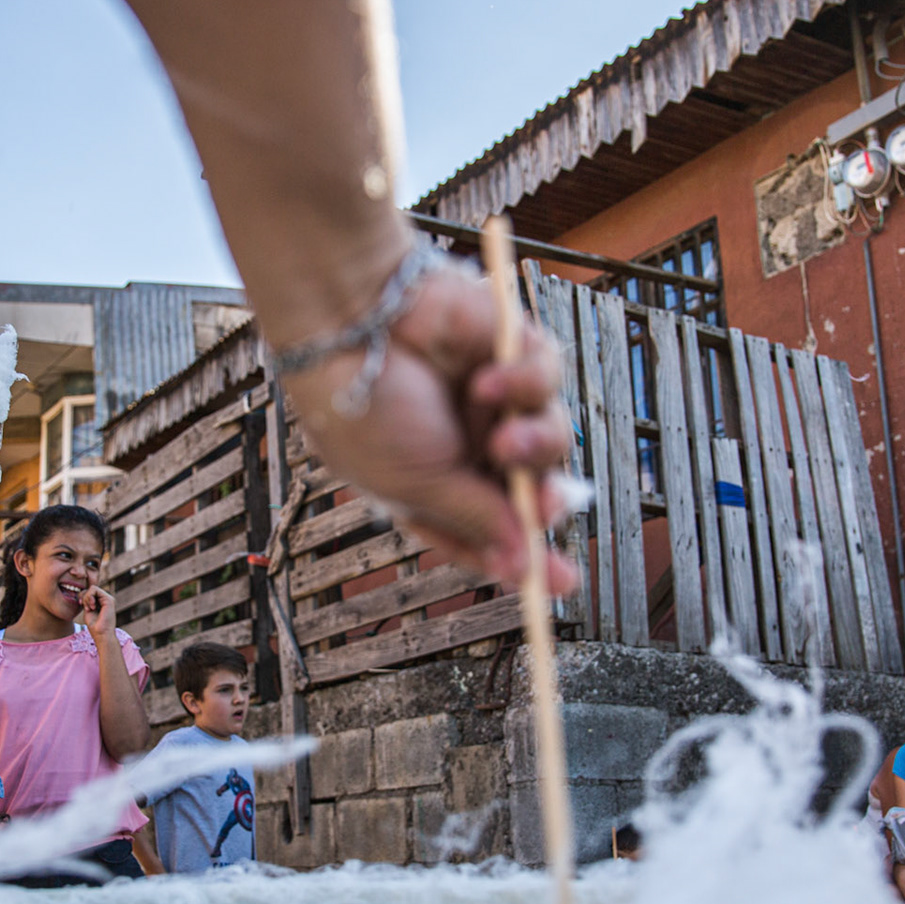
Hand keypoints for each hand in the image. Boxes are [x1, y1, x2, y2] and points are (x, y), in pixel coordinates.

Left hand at [79, 586, 117, 638]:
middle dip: (84, 597)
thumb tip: (83, 592)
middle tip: (87, 608)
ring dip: (87, 598)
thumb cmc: (94, 626)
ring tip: (90, 608)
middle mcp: (106, 599)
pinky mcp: (109, 599)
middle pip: (91, 589)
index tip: (80, 604)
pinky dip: (89, 597)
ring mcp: (108, 599)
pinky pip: (94, 589)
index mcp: (102, 602)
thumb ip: (87, 601)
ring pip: (92, 588)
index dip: (82, 596)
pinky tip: (92, 607)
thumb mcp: (88, 610)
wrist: (102, 635)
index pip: (90, 592)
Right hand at [278, 266, 577, 593]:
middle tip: (548, 507)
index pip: (489, 530)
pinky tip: (487, 381)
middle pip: (531, 488)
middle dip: (544, 503)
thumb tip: (523, 560)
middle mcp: (467, 443)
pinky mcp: (510, 348)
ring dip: (535, 445)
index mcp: (433, 485)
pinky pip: (544, 377)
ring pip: (549, 436)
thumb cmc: (362, 409)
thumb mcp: (415, 485)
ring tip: (506, 441)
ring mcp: (491, 397)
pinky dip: (522, 384)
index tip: (557, 582)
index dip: (521, 555)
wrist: (347, 321)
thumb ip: (475, 517)